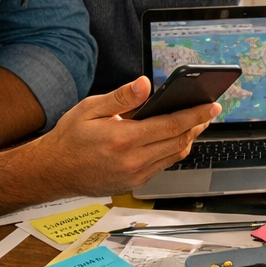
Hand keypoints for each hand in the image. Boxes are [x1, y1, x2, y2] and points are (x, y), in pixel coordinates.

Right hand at [33, 77, 217, 194]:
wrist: (53, 171)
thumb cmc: (70, 138)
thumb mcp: (90, 108)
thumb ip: (121, 97)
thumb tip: (145, 83)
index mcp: (124, 139)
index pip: (172, 125)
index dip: (196, 115)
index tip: (212, 106)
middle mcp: (133, 160)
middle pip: (179, 141)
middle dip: (198, 125)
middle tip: (208, 112)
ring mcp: (136, 175)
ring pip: (175, 155)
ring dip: (188, 139)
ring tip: (195, 123)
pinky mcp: (135, 183)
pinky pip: (163, 165)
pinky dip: (173, 150)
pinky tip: (173, 138)